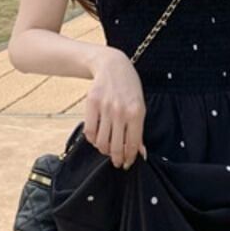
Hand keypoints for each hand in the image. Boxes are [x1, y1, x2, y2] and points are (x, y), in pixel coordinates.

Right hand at [84, 48, 148, 168]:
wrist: (113, 66)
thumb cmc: (129, 89)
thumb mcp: (140, 107)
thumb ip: (138, 130)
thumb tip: (140, 153)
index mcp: (136, 113)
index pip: (132, 144)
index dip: (129, 158)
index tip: (126, 164)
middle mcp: (121, 111)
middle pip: (116, 147)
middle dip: (117, 159)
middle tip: (116, 162)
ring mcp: (105, 107)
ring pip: (101, 142)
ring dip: (104, 150)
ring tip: (107, 149)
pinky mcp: (91, 103)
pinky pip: (89, 131)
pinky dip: (92, 140)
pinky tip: (97, 138)